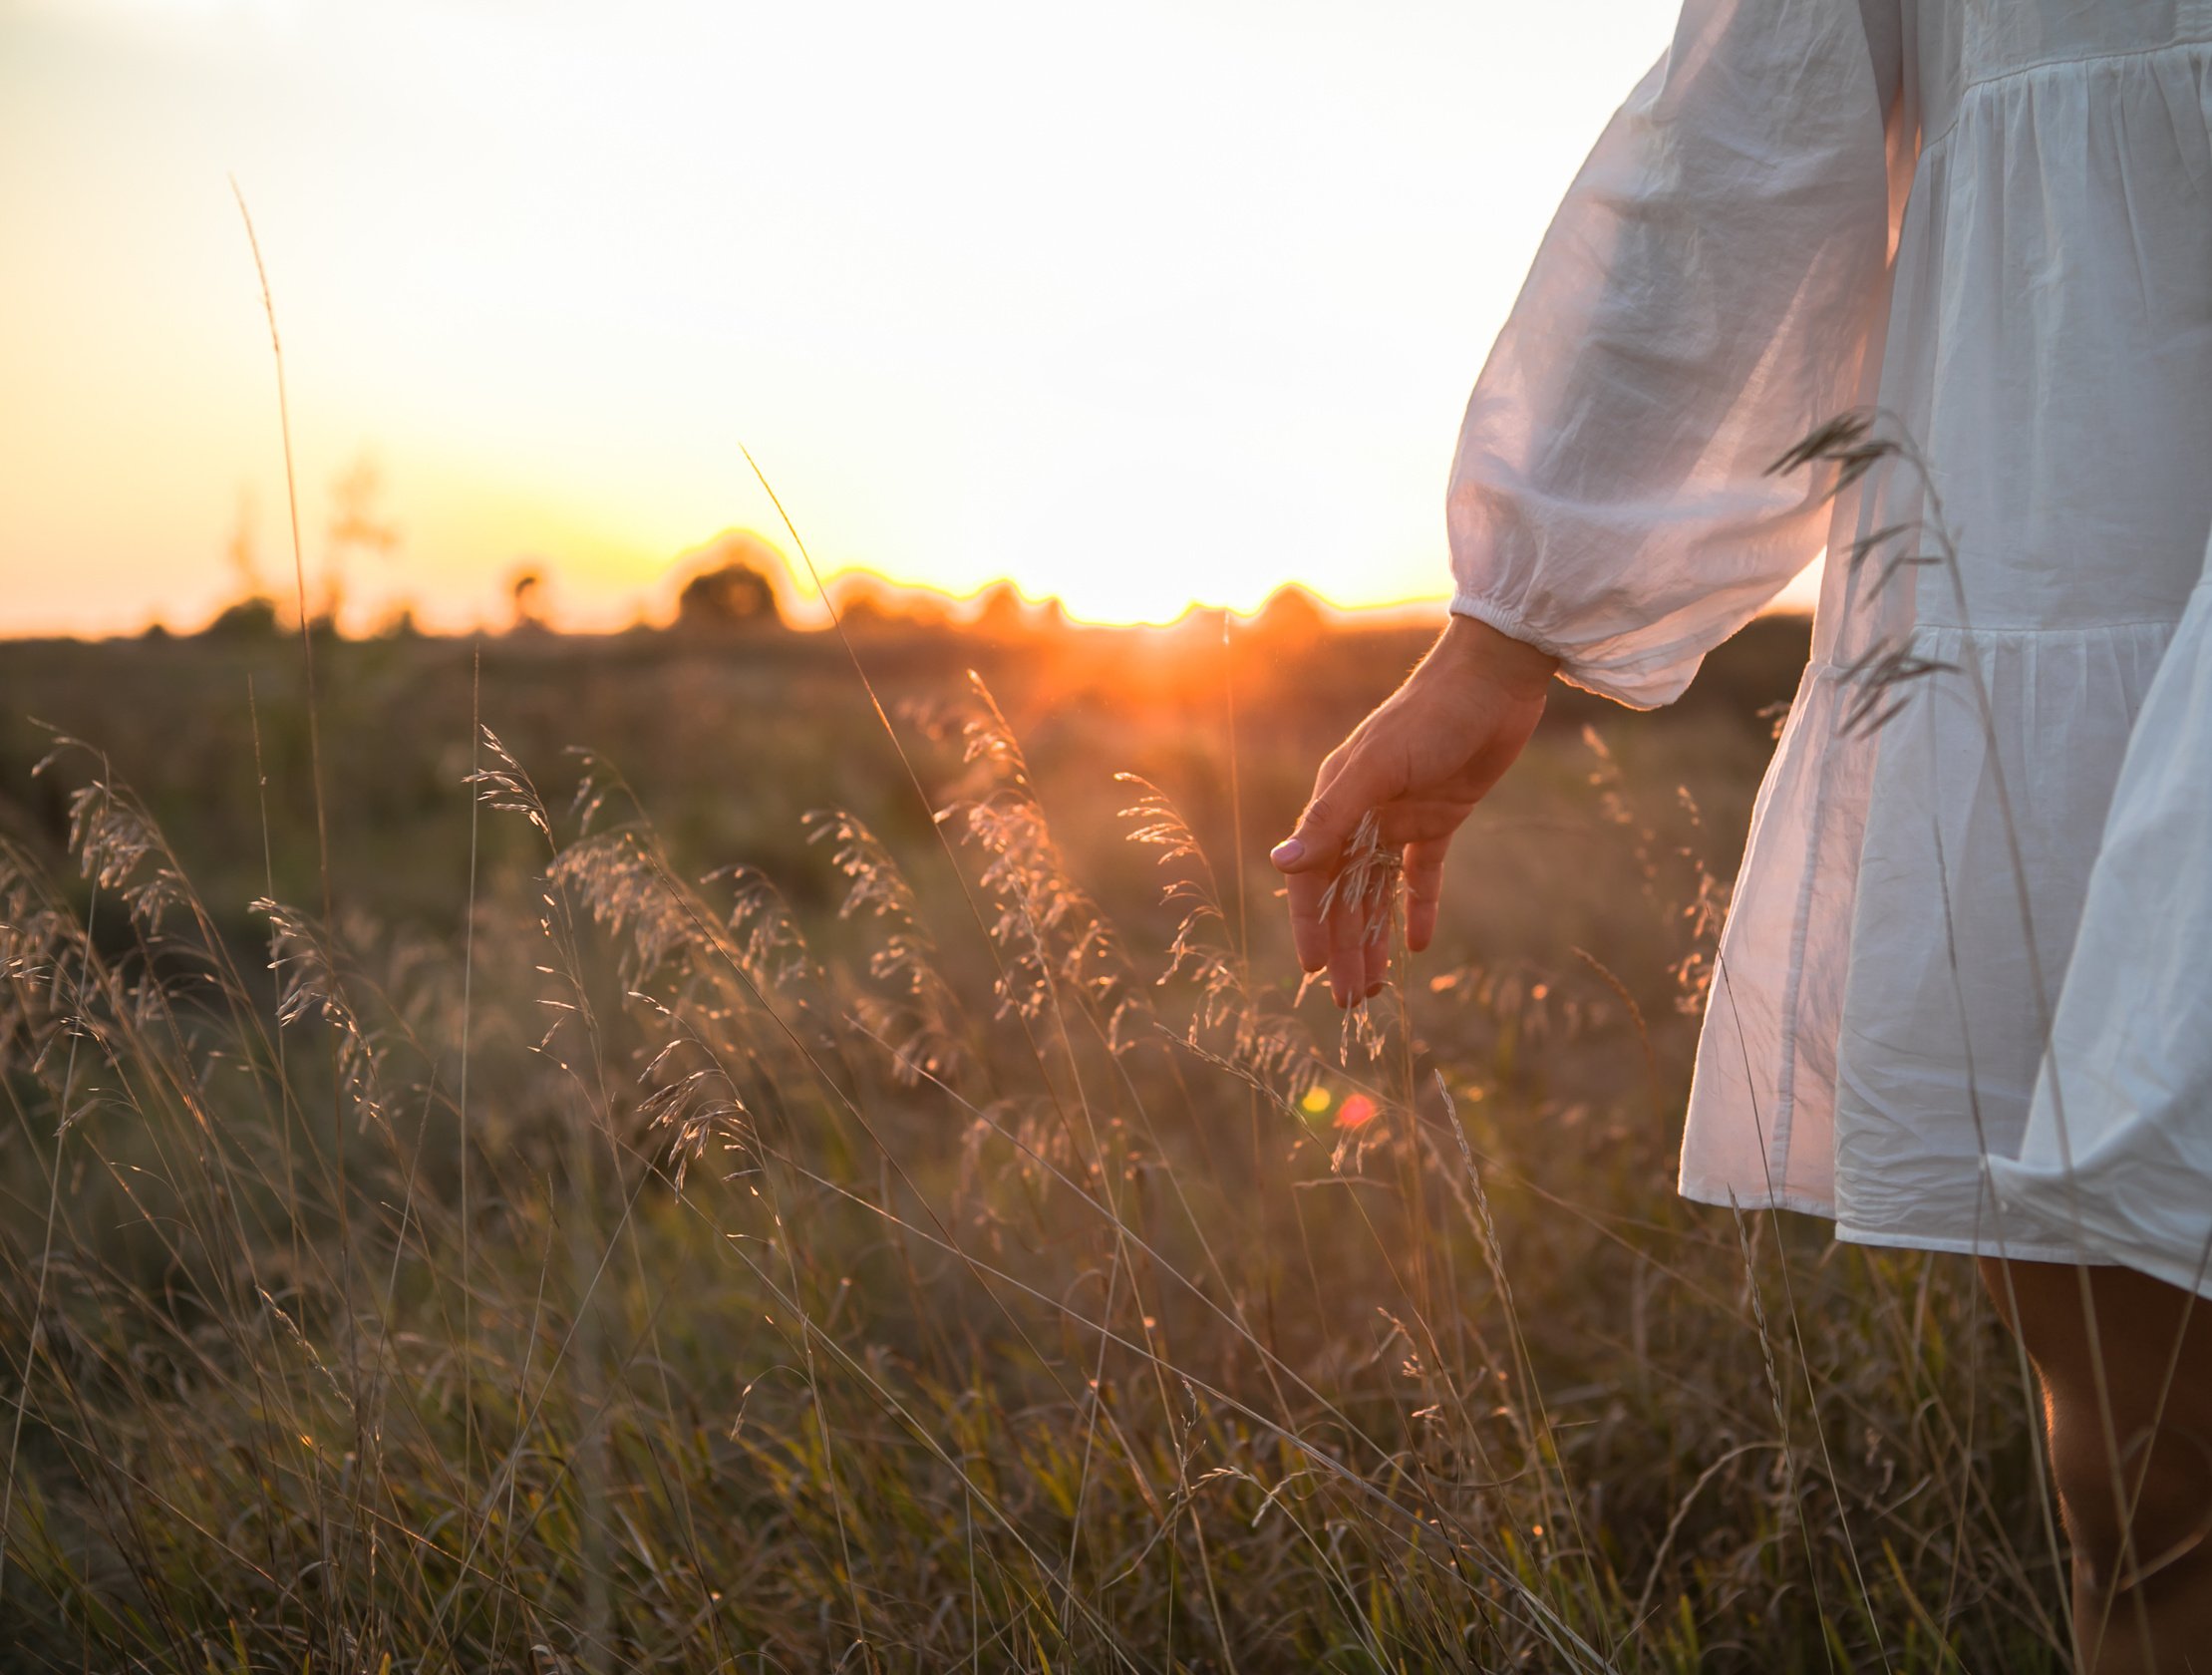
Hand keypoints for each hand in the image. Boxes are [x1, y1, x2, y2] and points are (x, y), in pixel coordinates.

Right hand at [1270, 614, 1556, 1005]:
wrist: (1493, 681)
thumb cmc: (1428, 716)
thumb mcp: (1376, 769)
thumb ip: (1329, 819)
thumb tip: (1279, 865)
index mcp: (1337, 800)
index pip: (1314, 876)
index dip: (1311, 925)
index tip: (1314, 971)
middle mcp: (1362, 813)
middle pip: (1347, 894)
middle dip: (1345, 947)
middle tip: (1350, 1002)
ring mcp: (1401, 817)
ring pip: (1380, 891)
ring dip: (1375, 937)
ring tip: (1376, 987)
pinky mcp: (1442, 817)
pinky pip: (1424, 873)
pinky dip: (1420, 908)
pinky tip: (1419, 946)